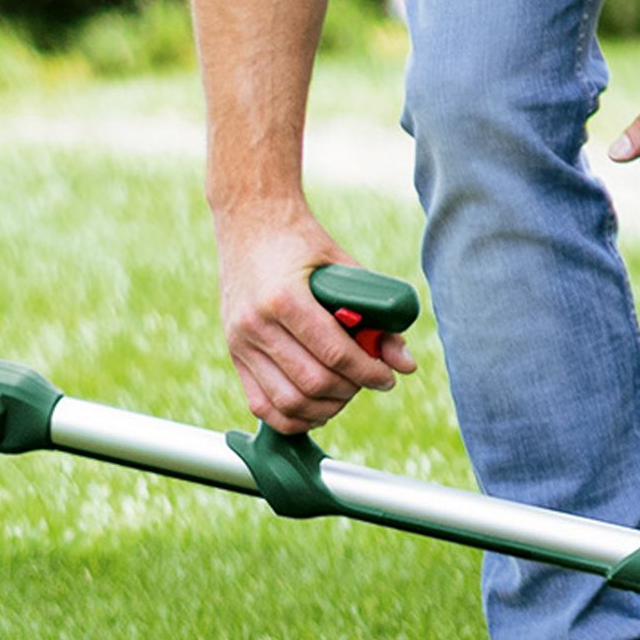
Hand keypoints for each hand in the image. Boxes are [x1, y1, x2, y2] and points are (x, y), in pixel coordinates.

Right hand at [212, 205, 416, 433]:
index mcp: (285, 298)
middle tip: (368, 381)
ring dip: (325, 407)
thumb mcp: (345, 269)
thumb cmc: (303, 243)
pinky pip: (261, 405)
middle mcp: (256, 324)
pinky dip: (293, 417)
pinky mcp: (233, 353)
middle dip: (350, 390)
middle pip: (312, 383)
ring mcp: (239, 342)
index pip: (334, 355)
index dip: (368, 373)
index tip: (387, 378)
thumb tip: (406, 363)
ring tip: (346, 392)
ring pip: (287, 402)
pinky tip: (317, 406)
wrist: (250, 222)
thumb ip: (376, 316)